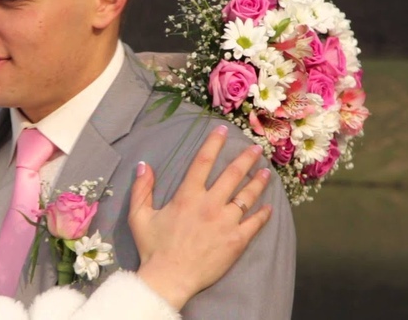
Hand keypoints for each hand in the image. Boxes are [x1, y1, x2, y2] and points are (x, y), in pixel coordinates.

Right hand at [129, 125, 271, 309]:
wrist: (169, 278)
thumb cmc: (153, 248)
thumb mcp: (139, 216)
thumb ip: (142, 189)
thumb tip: (144, 165)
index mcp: (187, 196)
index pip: (203, 161)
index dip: (214, 143)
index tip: (223, 130)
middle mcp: (209, 204)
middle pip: (232, 175)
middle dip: (246, 158)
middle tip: (256, 149)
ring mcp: (226, 222)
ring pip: (248, 196)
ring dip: (258, 182)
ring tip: (267, 172)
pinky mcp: (236, 240)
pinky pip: (254, 223)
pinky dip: (263, 214)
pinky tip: (268, 207)